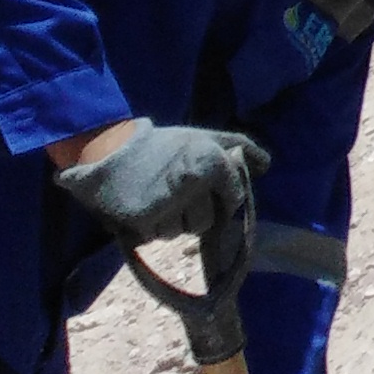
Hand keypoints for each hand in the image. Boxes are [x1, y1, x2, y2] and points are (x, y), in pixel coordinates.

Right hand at [51, 121, 269, 245]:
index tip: (204, 187)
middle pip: (208, 222)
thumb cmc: (162, 144)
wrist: (108, 150)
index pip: (235, 197)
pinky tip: (142, 205)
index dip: (223, 197)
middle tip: (176, 192)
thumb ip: (239, 146)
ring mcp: (170, 203)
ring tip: (158, 197)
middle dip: (194, 212)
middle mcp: (194, 182)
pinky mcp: (145, 220)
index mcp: (213, 161)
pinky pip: (158, 236)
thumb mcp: (203, 137)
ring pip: (183, 232)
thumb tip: (265, 166)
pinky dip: (151, 226)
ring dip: (172, 221)